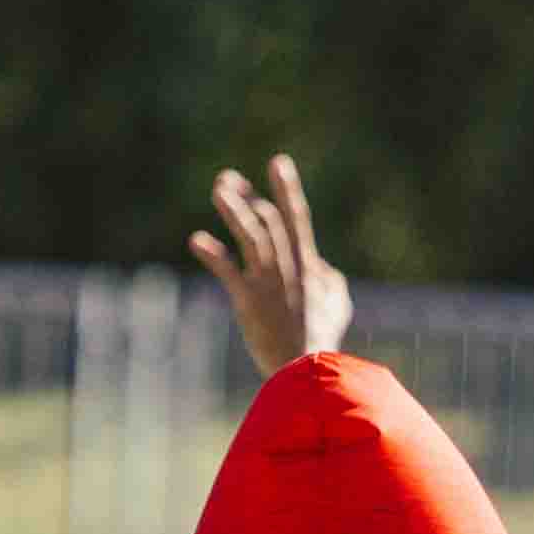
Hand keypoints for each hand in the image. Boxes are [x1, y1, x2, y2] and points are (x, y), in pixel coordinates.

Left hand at [188, 156, 352, 377]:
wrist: (309, 371)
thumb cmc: (323, 340)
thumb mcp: (337, 306)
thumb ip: (331, 280)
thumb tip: (323, 267)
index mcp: (309, 266)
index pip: (298, 218)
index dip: (287, 188)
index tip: (277, 162)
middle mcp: (289, 268)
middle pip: (269, 221)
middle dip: (249, 196)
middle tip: (227, 179)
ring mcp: (269, 282)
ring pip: (252, 236)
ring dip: (235, 210)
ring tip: (219, 189)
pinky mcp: (249, 300)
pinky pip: (229, 271)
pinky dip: (213, 253)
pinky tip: (197, 240)